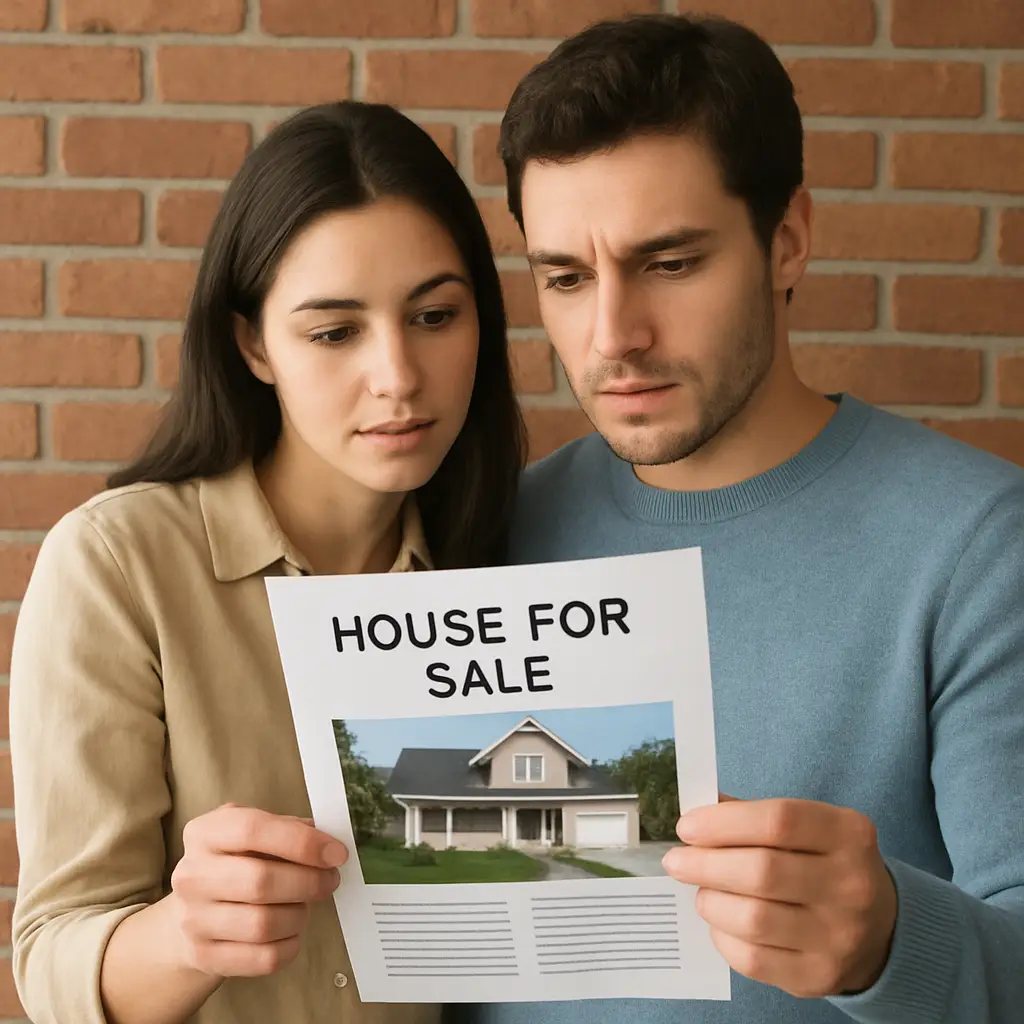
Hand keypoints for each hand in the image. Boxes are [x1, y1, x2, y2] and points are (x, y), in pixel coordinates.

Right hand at [169, 804, 346, 978]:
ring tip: (305, 906)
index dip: (301, 842)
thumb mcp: (252, 833)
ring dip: (299, 915)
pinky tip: (291, 931)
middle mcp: (191, 875)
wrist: (192, 913)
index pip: (253, 830)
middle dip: (309, 882)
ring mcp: (193, 919)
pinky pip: (263, 958)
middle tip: (330, 880)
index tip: (336, 853)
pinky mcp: (204, 956)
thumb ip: (287, 829)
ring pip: (263, 924)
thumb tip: (327, 843)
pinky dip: (290, 945)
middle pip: (260, 881)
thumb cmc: (235, 863)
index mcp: (205, 833)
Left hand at [663, 796, 896, 997]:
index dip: (724, 822)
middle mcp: (851, 885)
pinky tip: (720, 921)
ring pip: (753, 919)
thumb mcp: (808, 827)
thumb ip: (753, 815)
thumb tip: (696, 814)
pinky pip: (753, 959)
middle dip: (705, 864)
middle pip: (761, 871)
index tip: (687, 827)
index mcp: (848, 834)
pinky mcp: (818, 976)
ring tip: (701, 891)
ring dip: (711, 901)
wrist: (880, 929)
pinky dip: (723, 936)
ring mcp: (838, 936)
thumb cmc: (823, 864)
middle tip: (676, 861)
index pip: (778, 820)